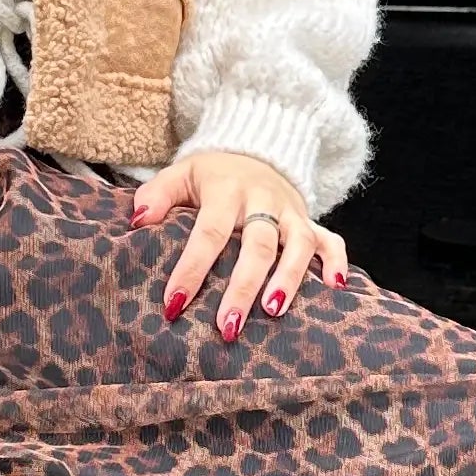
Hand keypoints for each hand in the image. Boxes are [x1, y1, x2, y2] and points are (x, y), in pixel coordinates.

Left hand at [131, 151, 349, 337]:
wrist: (256, 150)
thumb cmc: (212, 176)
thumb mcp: (181, 174)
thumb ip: (156, 194)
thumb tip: (137, 220)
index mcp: (226, 190)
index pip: (209, 233)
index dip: (192, 270)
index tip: (174, 306)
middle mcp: (263, 200)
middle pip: (258, 245)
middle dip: (243, 287)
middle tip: (227, 326)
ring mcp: (291, 211)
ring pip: (299, 244)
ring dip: (289, 279)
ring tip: (274, 313)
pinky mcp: (311, 220)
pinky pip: (332, 239)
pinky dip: (338, 262)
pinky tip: (335, 289)